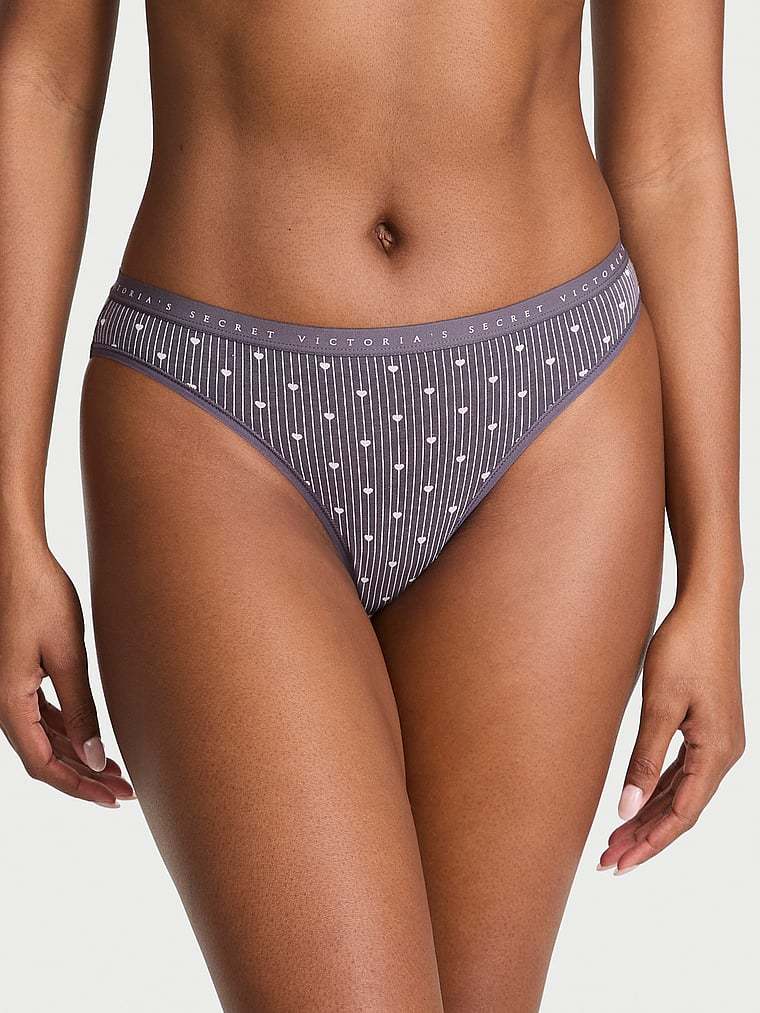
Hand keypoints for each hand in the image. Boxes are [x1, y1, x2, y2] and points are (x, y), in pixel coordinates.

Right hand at [0, 539, 133, 805]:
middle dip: (85, 777)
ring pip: (44, 739)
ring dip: (78, 756)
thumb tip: (96, 757)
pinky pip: (41, 716)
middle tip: (125, 792)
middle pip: (45, 758)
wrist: (16, 556)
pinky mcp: (19, 675)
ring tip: (117, 770)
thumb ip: (80, 709)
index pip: (44, 765)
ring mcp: (10, 689)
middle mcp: (4, 702)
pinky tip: (91, 738)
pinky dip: (67, 732)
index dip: (79, 787)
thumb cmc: (38, 596)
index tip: (114, 799)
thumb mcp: (67, 655)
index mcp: (9, 703)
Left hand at [599, 593, 743, 873]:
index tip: (618, 865)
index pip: (680, 815)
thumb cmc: (683, 649)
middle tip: (607, 862)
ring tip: (615, 841)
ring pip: (681, 793)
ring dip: (649, 817)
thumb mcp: (659, 705)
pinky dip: (658, 791)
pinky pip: (683, 772)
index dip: (649, 843)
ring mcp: (718, 741)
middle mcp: (724, 753)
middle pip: (681, 810)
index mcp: (716, 753)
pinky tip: (637, 802)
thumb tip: (626, 810)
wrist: (707, 608)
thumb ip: (644, 759)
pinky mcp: (708, 728)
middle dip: (645, 838)